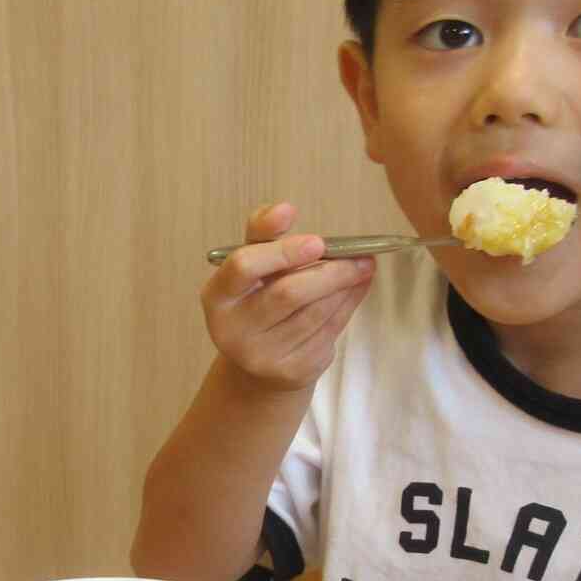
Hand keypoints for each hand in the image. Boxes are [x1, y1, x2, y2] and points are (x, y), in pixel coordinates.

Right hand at [202, 202, 374, 393]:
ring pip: (315, 314)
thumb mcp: (251, 264)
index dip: (282, 251)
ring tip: (363, 268)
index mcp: (218, 296)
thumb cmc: (257, 298)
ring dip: (345, 287)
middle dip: (330, 272)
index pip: (243, 267)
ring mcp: (262, 355)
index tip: (318, 241)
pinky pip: (328, 332)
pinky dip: (347, 307)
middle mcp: (233, 330)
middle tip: (361, 256)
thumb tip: (284, 209)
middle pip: (288, 294)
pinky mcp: (292, 371)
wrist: (259, 361)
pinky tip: (355, 290)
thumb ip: (263, 232)